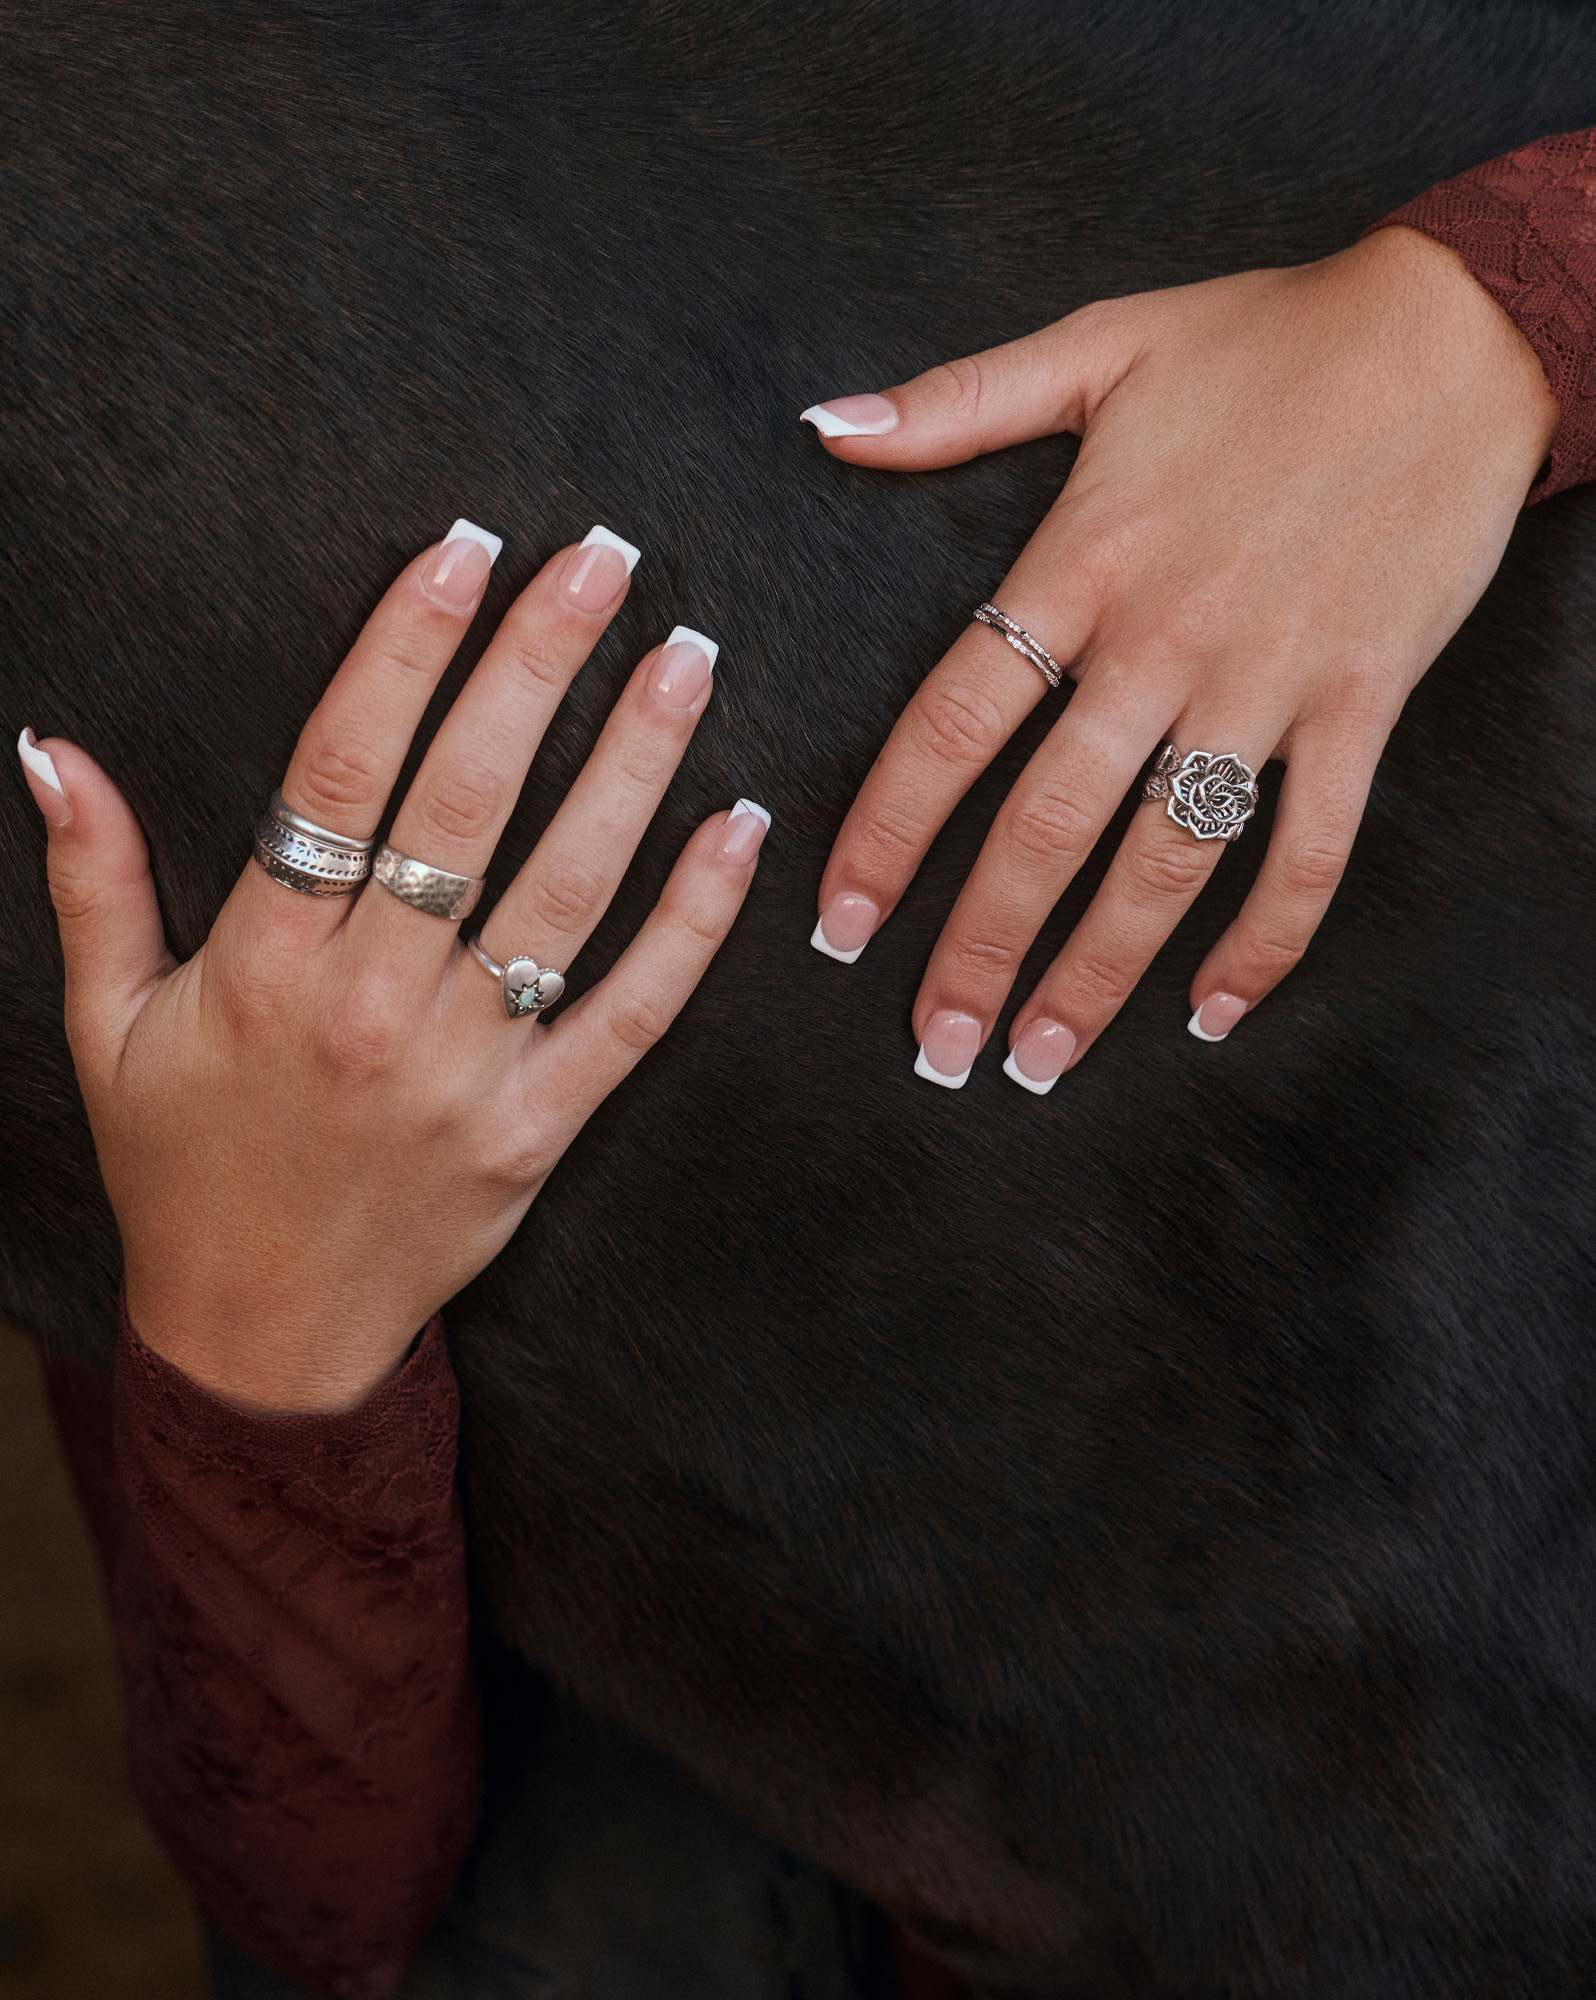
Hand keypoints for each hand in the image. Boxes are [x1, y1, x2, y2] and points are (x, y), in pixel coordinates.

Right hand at [19, 524, 765, 1408]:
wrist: (261, 1333)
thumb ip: (94, 882)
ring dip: (634, 763)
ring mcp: (471, 1067)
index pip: (344, 766)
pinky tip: (740, 828)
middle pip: (470, 799)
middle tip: (604, 557)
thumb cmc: (184, 1168)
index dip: (407, 646)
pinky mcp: (542, 1126)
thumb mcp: (108, 1027)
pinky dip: (694, 921)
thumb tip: (52, 749)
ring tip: (687, 656)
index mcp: (269, 961)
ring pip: (569, 887)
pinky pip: (634, 1011)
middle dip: (540, 664)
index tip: (464, 550)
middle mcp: (377, 1002)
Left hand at [803, 225, 1556, 1087]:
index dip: (889, 834)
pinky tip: (1215, 1013)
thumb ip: (955, 403)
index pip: (953, 724)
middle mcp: (1164, 642)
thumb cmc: (1265, 339)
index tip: (843, 925)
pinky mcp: (1361, 706)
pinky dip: (1267, 941)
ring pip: (1166, 863)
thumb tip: (829, 427)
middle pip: (1047, 827)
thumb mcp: (1097, 343)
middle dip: (980, 948)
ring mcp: (1267, 684)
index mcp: (1082, 562)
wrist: (1454, 335)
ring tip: (1041, 1060)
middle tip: (936, 1046)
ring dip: (1099, 974)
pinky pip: (1309, 851)